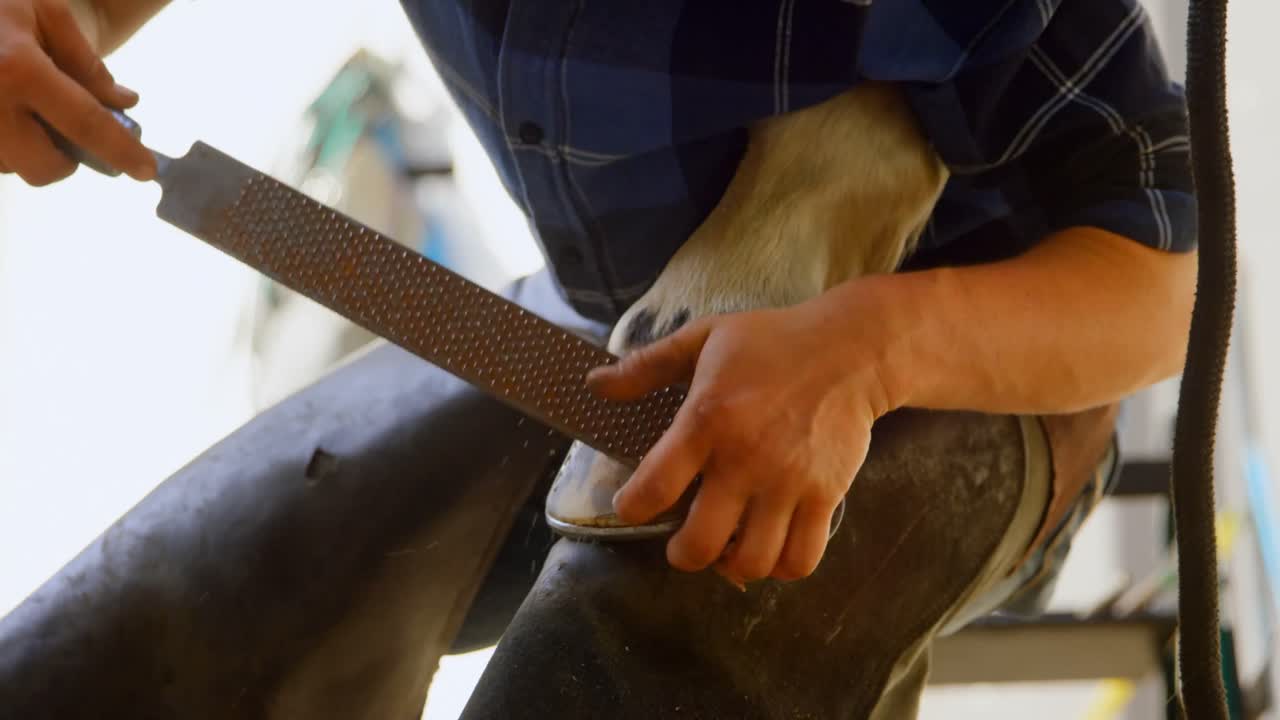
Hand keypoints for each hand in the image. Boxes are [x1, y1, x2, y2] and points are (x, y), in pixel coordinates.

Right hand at [0, 0, 153, 184]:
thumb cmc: (0, 7)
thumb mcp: (48, 15)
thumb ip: (87, 62)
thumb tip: (124, 103)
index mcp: (19, 70)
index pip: (85, 123)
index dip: (120, 150)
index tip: (146, 170)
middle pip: (44, 167)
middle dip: (65, 160)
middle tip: (67, 131)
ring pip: (15, 168)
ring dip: (31, 151)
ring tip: (28, 110)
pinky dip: (9, 146)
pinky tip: (8, 113)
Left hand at [586, 296, 898, 585]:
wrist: (851, 349)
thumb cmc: (771, 342)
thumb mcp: (704, 338)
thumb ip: (646, 366)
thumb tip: (593, 384)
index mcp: (707, 419)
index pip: (654, 487)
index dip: (632, 508)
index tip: (633, 505)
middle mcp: (745, 459)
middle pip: (701, 542)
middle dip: (682, 554)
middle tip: (683, 543)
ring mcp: (789, 483)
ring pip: (752, 561)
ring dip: (731, 565)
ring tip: (727, 549)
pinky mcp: (826, 496)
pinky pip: (800, 559)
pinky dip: (780, 567)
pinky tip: (769, 549)